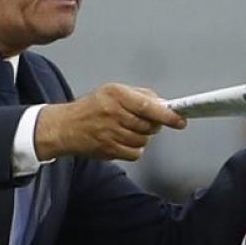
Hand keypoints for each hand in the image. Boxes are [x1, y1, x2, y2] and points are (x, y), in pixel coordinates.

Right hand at [35, 84, 186, 160]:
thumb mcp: (113, 91)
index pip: (147, 106)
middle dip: (152, 125)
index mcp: (116, 94)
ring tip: (128, 129)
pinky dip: (135, 149)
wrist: (66, 127)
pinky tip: (125, 140)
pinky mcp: (109, 150)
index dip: (167, 115)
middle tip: (143, 121)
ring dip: (142, 137)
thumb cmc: (92, 107)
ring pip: (143, 140)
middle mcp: (113, 113)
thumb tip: (163, 104)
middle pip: (149, 125)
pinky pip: (135, 153)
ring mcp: (110, 133)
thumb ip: (140, 96)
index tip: (180, 120)